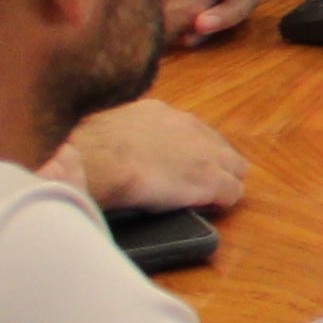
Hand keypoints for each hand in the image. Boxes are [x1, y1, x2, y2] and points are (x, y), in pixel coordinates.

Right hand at [57, 97, 248, 215]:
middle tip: (198, 185)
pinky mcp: (211, 179)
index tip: (181, 165)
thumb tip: (119, 147)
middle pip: (220, 147)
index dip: (190, 151)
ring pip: (234, 168)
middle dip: (214, 164)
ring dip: (223, 182)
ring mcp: (205, 153)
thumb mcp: (109, 131)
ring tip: (208, 199)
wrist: (98, 160)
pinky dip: (222, 202)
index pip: (191, 131)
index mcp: (159, 113)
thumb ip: (125, 136)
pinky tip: (211, 209)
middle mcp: (188, 126)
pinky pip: (232, 192)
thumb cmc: (88, 151)